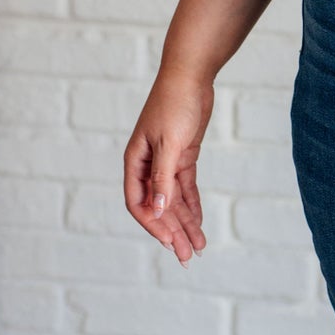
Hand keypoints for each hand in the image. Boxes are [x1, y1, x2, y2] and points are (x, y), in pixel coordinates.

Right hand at [124, 67, 213, 263]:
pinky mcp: (183, 157)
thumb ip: (163, 178)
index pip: (139, 203)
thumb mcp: (169, 144)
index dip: (154, 225)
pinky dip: (192, 206)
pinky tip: (198, 223)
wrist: (190, 78)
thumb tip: (157, 210)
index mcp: (135, 162)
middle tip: (188, 256)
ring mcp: (165, 162)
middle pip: (158, 208)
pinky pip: (185, 189)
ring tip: (199, 247)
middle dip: (173, 232)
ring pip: (173, 202)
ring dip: (185, 224)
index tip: (171, 244)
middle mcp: (147, 166)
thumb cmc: (174, 105)